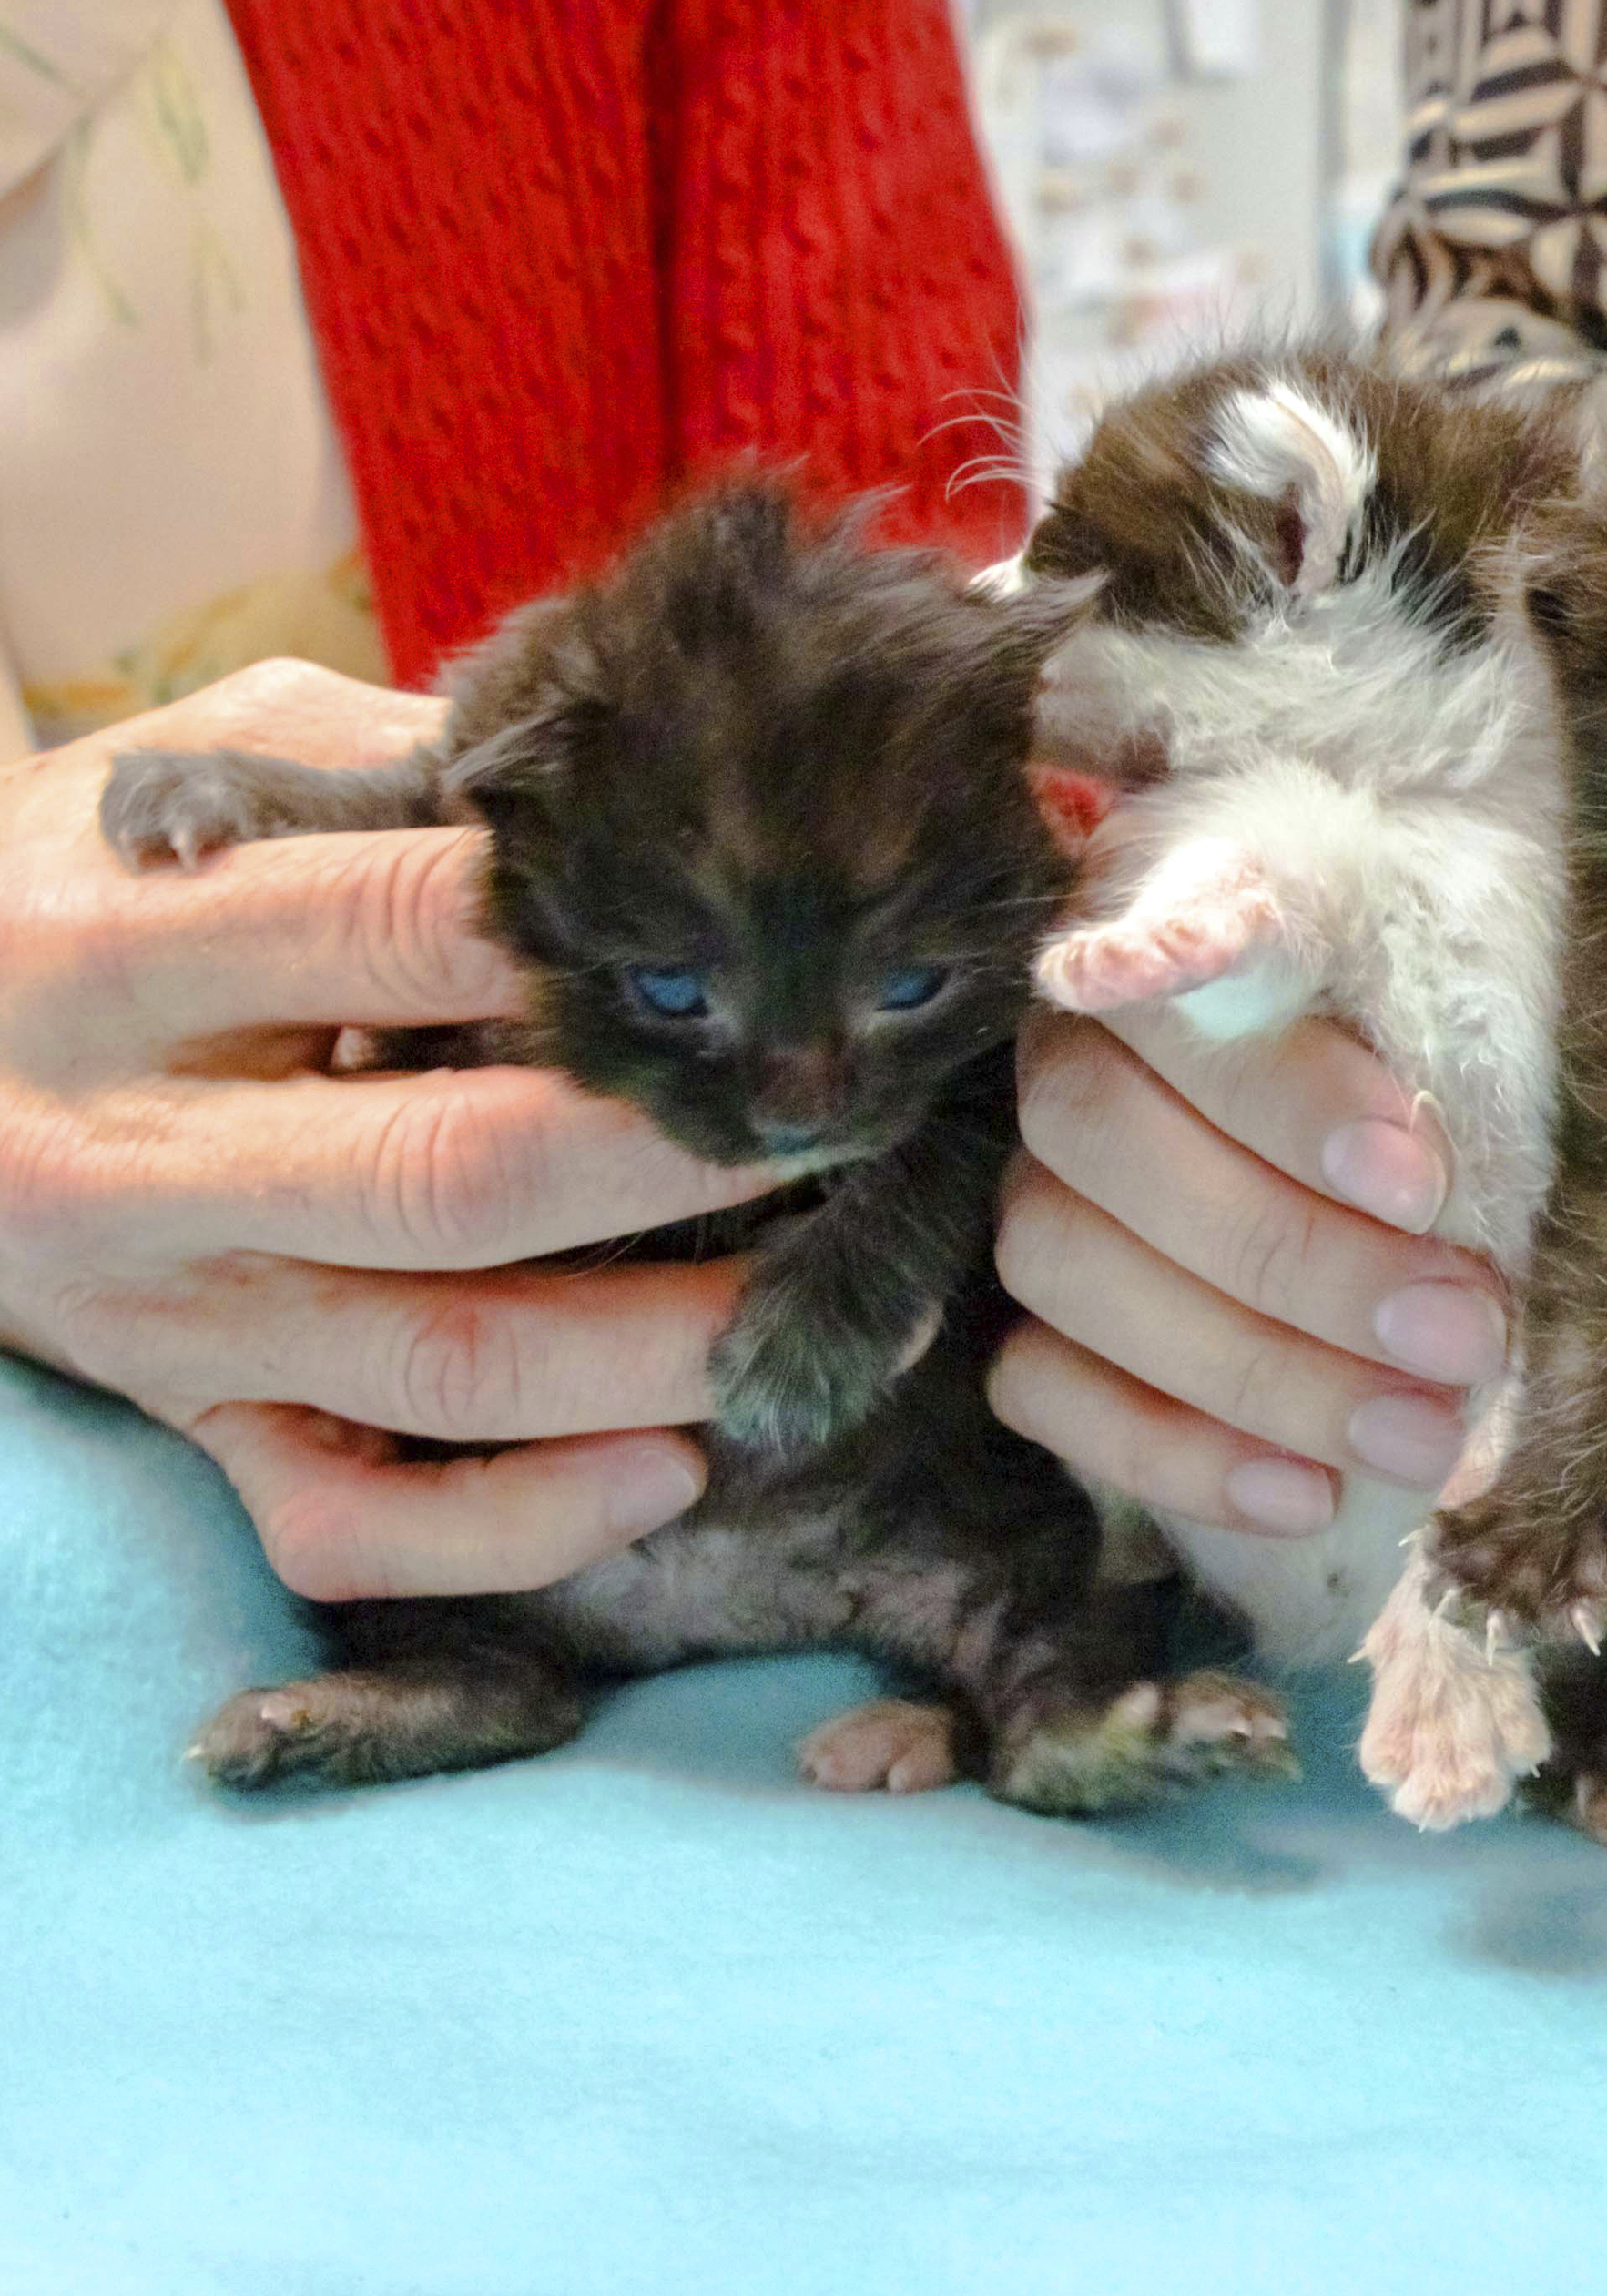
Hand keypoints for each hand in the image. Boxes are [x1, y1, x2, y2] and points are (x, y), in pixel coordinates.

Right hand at [0, 663, 789, 1597]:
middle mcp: (138, 1148)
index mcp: (127, 948)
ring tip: (819, 1304)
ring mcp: (165, 1310)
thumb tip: (609, 780)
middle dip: (680, 1158)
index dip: (599, 943)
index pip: (396, 931)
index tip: (765, 943)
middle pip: (458, 1172)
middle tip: (840, 1122)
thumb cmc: (74, 889)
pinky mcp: (186, 1419)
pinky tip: (666, 1469)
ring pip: (448, 1364)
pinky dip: (523, 1523)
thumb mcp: (184, 778)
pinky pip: (355, 1523)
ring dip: (661, 1353)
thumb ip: (376, 771)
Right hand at [990, 1006, 1512, 1536]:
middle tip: (1460, 1334)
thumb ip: (1425, 1012)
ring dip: (1255, 1369)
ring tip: (1419, 1432)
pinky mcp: (1031, 1323)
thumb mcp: (1480, 996)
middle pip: (1110, 1142)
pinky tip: (1308, 1495)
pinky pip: (1040, 1390)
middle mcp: (1076, 1052)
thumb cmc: (1466, 1048)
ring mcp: (1039, 1191)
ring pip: (1069, 1269)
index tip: (1417, 1180)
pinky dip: (1173, 1452)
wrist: (1438, 1161)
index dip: (1289, 1095)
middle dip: (1299, 1258)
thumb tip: (1319, 1061)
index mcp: (1172, 928)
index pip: (1182, 984)